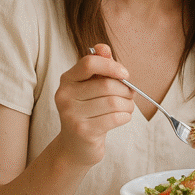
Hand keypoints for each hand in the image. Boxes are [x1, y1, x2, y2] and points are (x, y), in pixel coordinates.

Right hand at [54, 43, 133, 167]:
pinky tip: (122, 118)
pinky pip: (115, 117)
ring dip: (127, 105)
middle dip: (125, 90)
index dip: (112, 66)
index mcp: (67, 80)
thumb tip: (103, 47)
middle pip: (106, 85)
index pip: (89, 63)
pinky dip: (125, 116)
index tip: (125, 74)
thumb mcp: (91, 88)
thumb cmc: (88, 112)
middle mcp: (65, 96)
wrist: (75, 147)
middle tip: (130, 95)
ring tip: (126, 108)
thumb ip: (99, 66)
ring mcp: (72, 114)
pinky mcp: (83, 131)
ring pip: (113, 102)